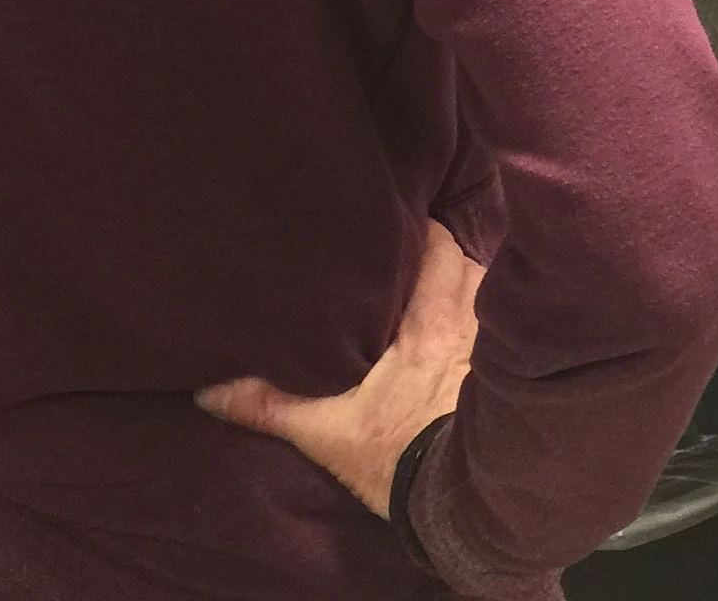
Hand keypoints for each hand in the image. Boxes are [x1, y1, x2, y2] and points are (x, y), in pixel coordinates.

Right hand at [196, 221, 484, 518]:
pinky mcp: (505, 373)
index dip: (424, 229)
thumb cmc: (395, 456)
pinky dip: (486, 311)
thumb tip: (211, 390)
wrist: (458, 497)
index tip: (399, 220)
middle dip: (446, 247)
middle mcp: (468, 322)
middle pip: (468, 258)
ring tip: (441, 275)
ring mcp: (492, 346)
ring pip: (487, 286)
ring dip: (467, 277)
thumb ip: (272, 405)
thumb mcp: (326, 432)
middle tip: (417, 244)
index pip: (439, 248)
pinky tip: (467, 320)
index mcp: (429, 322)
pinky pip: (501, 321)